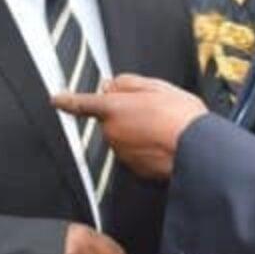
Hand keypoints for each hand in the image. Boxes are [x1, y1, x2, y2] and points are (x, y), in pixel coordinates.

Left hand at [53, 75, 207, 180]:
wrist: (197, 152)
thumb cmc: (182, 118)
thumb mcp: (158, 87)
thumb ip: (129, 83)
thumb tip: (111, 85)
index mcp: (114, 109)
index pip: (82, 103)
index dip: (67, 100)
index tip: (56, 99)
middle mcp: (113, 133)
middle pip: (112, 120)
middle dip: (127, 114)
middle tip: (155, 111)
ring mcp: (122, 153)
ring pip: (125, 138)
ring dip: (139, 133)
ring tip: (165, 129)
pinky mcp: (135, 170)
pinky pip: (136, 155)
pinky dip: (147, 150)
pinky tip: (167, 145)